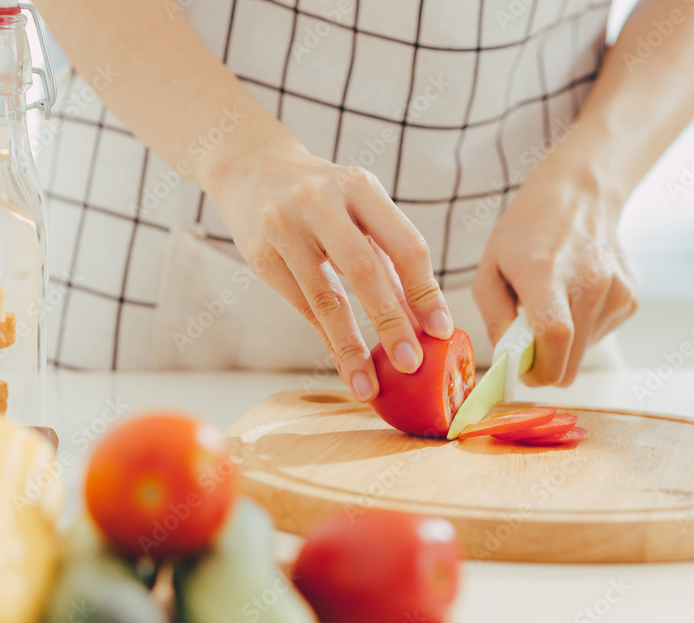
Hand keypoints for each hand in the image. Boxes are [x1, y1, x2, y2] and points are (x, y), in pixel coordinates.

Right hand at [205, 129, 452, 401]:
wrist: (251, 167)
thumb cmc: (323, 196)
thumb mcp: (361, 210)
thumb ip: (389, 260)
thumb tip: (423, 321)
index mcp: (360, 186)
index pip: (404, 244)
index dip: (425, 290)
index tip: (442, 330)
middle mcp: (321, 203)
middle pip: (364, 270)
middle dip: (390, 321)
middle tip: (411, 363)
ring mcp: (286, 228)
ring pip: (325, 297)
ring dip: (351, 347)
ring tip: (369, 385)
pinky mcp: (261, 256)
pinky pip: (302, 306)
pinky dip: (326, 339)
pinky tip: (344, 366)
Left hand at [473, 150, 637, 386]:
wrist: (581, 195)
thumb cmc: (528, 230)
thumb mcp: (492, 267)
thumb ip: (495, 319)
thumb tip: (510, 361)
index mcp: (546, 272)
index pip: (554, 335)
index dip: (539, 368)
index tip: (524, 370)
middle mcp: (589, 282)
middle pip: (570, 360)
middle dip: (546, 365)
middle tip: (529, 340)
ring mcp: (615, 291)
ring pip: (583, 354)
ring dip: (564, 343)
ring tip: (555, 302)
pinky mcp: (630, 299)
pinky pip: (598, 338)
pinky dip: (582, 330)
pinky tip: (575, 297)